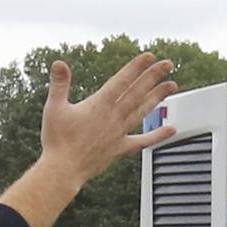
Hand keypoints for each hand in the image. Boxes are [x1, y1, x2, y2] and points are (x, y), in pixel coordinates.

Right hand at [40, 52, 176, 188]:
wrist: (63, 170)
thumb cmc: (57, 140)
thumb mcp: (54, 107)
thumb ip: (59, 84)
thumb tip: (59, 63)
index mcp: (99, 105)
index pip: (122, 81)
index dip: (136, 67)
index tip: (149, 57)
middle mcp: (113, 117)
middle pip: (137, 92)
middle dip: (153, 76)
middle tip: (168, 64)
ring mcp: (118, 133)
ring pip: (142, 111)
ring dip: (158, 97)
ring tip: (172, 86)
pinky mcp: (120, 149)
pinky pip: (142, 142)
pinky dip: (157, 135)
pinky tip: (171, 129)